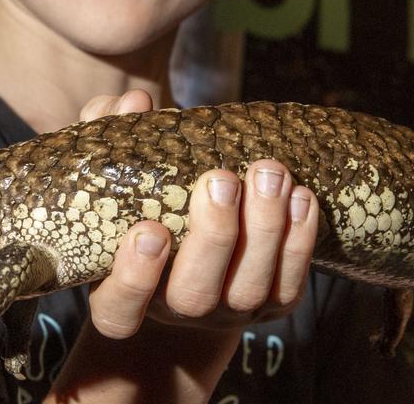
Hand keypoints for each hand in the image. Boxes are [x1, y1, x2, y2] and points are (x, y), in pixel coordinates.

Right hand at [77, 92, 319, 339]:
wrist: (190, 250)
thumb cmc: (145, 201)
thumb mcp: (119, 173)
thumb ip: (113, 136)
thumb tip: (134, 101)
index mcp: (122, 293)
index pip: (119, 310)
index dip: (133, 278)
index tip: (148, 230)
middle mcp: (174, 312)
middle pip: (194, 296)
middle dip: (213, 236)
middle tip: (221, 180)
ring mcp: (227, 312)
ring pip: (249, 287)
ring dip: (264, 229)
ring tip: (269, 172)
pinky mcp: (272, 303)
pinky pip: (289, 282)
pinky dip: (299, 239)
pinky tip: (300, 195)